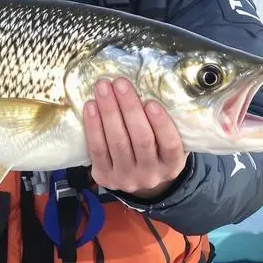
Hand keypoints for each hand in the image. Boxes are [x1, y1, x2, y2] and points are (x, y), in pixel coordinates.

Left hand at [83, 78, 187, 199]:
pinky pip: (97, 150)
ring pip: (117, 142)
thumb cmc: (153, 149)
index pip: (170, 145)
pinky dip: (93, 127)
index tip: (151, 102)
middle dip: (129, 108)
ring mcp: (126, 178)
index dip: (161, 124)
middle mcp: (151, 175)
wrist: (134, 178)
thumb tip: (152, 86)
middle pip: (141, 140)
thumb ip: (164, 123)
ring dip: (109, 112)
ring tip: (103, 89)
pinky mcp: (104, 177)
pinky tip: (90, 107)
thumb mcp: (166, 140)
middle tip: (120, 83)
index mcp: (172, 165)